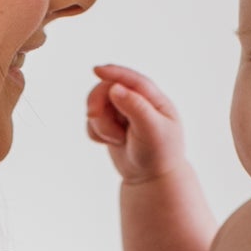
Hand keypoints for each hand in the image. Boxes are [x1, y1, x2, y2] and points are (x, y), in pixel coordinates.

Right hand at [86, 63, 189, 183]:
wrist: (152, 179)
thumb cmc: (159, 154)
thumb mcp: (152, 130)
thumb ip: (135, 107)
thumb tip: (115, 88)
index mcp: (154, 100)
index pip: (133, 81)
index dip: (115, 73)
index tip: (97, 71)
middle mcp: (138, 102)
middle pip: (108, 89)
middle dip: (98, 102)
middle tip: (92, 115)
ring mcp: (123, 113)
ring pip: (98, 106)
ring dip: (101, 124)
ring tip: (116, 140)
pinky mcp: (110, 124)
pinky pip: (92, 122)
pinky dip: (96, 133)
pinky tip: (110, 143)